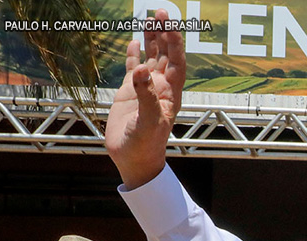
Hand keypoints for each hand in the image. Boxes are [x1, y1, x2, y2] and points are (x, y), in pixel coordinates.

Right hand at [105, 8, 185, 189]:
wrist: (134, 160)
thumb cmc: (147, 145)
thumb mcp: (149, 122)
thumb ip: (147, 96)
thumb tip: (142, 70)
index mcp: (170, 93)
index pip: (176, 62)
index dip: (175, 43)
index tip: (170, 24)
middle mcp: (160, 87)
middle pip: (165, 54)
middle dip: (164, 34)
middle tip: (161, 12)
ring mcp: (145, 89)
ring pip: (151, 58)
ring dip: (151, 40)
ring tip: (149, 18)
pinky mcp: (130, 93)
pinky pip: (133, 69)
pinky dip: (134, 55)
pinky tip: (134, 42)